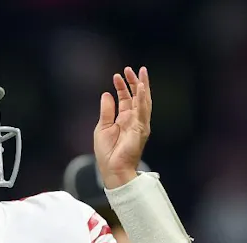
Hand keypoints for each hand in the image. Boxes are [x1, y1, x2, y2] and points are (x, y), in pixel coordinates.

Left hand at [94, 66, 151, 189]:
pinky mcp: (141, 129)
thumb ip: (106, 111)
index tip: (116, 75)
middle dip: (134, 82)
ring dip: (142, 87)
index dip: (122, 87)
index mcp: (124, 119)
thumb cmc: (107, 153)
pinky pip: (143, 111)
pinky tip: (141, 88)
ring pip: (143, 101)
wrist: (112, 169)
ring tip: (140, 73)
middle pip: (137, 97)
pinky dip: (142, 99)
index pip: (125, 99)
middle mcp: (134, 120)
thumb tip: (106, 94)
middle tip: (131, 69)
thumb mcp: (102, 128)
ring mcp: (139, 124)